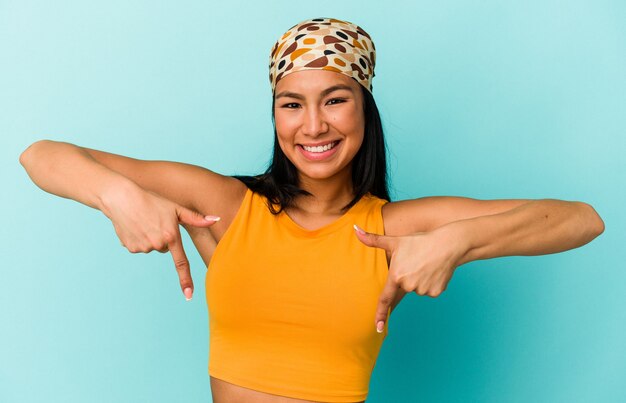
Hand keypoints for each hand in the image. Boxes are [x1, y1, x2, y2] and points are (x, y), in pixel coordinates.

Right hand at [102, 184, 219, 299]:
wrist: (121, 198)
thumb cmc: (152, 200)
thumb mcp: (175, 208)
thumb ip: (196, 218)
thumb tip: (216, 219)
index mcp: (171, 236)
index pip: (181, 262)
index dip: (186, 280)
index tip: (189, 295)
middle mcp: (157, 245)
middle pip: (165, 249)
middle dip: (163, 238)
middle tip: (155, 221)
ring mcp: (143, 248)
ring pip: (153, 248)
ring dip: (150, 238)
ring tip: (143, 221)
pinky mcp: (131, 248)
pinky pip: (140, 247)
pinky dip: (139, 238)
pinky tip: (134, 226)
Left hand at [354, 224, 465, 332]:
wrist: (448, 244)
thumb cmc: (419, 241)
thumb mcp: (395, 241)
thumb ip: (373, 240)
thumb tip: (355, 230)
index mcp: (396, 275)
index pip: (385, 298)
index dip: (380, 314)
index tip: (377, 327)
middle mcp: (409, 286)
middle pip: (403, 288)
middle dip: (407, 278)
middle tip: (415, 263)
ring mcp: (423, 290)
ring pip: (416, 289)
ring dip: (419, 280)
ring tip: (426, 265)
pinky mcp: (435, 292)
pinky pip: (428, 291)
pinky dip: (430, 283)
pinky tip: (434, 271)